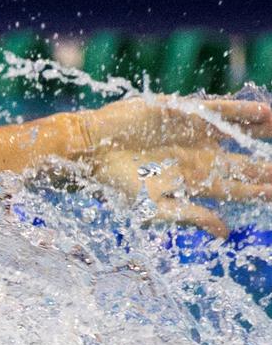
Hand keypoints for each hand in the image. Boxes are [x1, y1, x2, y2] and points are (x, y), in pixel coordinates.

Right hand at [81, 97, 271, 236]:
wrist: (89, 151)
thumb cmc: (114, 185)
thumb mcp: (154, 208)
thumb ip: (191, 216)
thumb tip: (226, 233)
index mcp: (191, 182)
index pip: (236, 188)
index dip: (261, 190)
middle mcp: (198, 157)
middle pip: (244, 163)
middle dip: (268, 167)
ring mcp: (194, 134)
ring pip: (240, 134)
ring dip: (263, 133)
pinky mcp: (184, 113)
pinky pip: (221, 111)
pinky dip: (243, 112)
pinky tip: (265, 113)